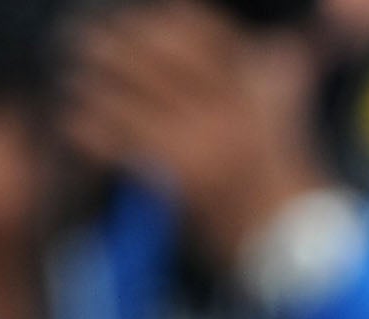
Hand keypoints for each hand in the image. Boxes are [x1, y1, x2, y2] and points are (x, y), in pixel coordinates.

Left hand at [61, 0, 331, 263]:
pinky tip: (73, 122)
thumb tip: (296, 34)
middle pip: (158, 53)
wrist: (287, 246)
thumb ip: (286, 70)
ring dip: (93, 82)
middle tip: (85, 37)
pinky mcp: (173, 175)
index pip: (199, 32)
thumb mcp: (287, 115)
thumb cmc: (282, 182)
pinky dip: (89, 128)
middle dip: (116, 41)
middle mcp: (225, 106)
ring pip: (129, 94)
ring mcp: (199, 139)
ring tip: (72, 76)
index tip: (135, 21)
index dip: (160, 22)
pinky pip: (117, 141)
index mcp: (249, 85)